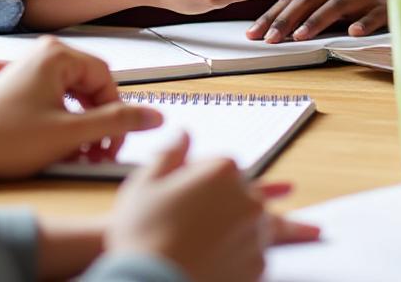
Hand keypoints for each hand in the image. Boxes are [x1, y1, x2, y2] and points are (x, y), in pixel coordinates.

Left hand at [0, 36, 163, 180]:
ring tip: (81, 153)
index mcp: (56, 56)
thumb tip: (154, 116)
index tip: (115, 140)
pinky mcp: (20, 89)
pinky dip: (64, 125)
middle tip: (100, 151)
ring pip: (74, 97)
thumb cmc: (3, 138)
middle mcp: (43, 56)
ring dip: (83, 126)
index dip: (116, 113)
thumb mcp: (71, 133)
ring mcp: (29, 72)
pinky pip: (56, 102)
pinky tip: (62, 148)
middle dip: (99, 121)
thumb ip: (117, 122)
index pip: (106, 80)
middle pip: (91, 87)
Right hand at [104, 133, 319, 281]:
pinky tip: (219, 259)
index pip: (223, 165)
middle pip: (244, 192)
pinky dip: (242, 255)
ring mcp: (257, 233)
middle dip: (226, 200)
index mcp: (223, 172)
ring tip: (213, 238)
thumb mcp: (144, 185)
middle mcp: (248, 199)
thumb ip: (169, 155)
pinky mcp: (257, 266)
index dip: (205, 176)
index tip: (191, 188)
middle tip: (201, 216)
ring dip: (240, 226)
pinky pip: (254, 254)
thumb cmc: (142, 236)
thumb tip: (183, 134)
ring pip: (254, 222)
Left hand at [248, 0, 385, 42]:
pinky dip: (363, 23)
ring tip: (301, 37)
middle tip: (271, 38)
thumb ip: (306, 13)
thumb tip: (272, 32)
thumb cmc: (355, 6)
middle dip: (286, 19)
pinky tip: (354, 33)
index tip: (253, 33)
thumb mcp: (328, 5)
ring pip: (336, 6)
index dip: (271, 15)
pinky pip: (373, 15)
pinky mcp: (384, 9)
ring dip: (316, 21)